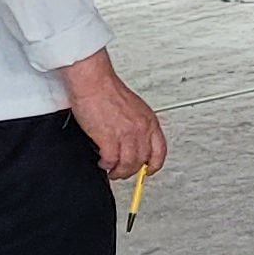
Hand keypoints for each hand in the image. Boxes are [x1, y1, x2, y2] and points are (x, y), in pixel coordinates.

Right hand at [58, 51, 165, 178]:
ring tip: (112, 170)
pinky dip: (107, 165)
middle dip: (132, 170)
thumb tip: (135, 140)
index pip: (160, 150)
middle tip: (124, 172)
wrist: (93, 82)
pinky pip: (111, 161)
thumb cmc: (108, 90)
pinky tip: (103, 162)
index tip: (150, 170)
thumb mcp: (134, 108)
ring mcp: (126, 135)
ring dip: (120, 171)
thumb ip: (138, 125)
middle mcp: (141, 129)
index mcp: (149, 121)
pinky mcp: (109, 139)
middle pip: (143, 160)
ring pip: (128, 164)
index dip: (155, 164)